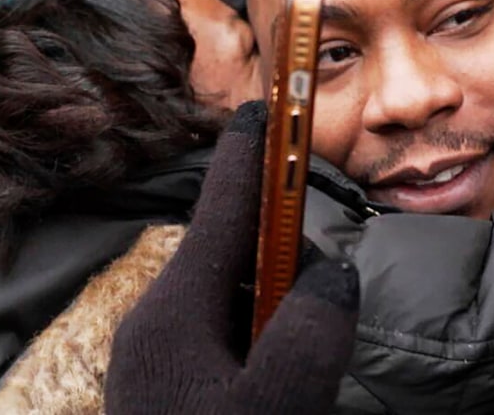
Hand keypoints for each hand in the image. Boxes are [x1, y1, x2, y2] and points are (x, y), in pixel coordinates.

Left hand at [105, 102, 359, 414]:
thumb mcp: (274, 404)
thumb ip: (312, 332)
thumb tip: (334, 275)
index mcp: (173, 313)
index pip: (220, 211)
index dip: (248, 157)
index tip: (264, 108)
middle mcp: (160, 323)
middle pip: (238, 258)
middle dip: (289, 271)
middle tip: (317, 336)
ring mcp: (161, 355)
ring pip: (239, 301)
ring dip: (279, 320)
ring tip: (291, 385)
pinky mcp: (170, 384)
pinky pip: (229, 338)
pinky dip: (263, 348)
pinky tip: (273, 392)